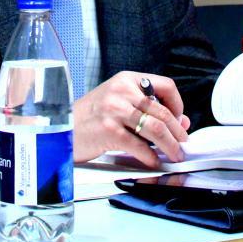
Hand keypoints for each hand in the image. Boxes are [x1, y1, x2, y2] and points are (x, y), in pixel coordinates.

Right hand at [72, 71, 190, 166]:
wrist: (60, 126)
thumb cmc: (88, 116)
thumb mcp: (118, 103)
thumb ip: (146, 109)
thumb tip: (180, 122)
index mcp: (126, 80)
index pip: (166, 86)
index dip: (178, 105)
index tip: (180, 120)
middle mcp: (121, 91)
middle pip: (162, 112)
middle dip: (178, 133)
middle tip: (183, 145)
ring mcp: (114, 110)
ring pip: (156, 129)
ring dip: (170, 146)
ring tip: (174, 155)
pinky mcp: (109, 130)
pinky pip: (139, 146)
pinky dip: (150, 157)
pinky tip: (153, 162)